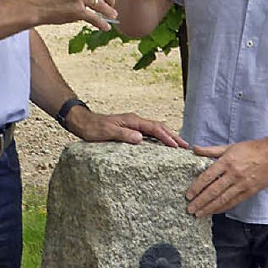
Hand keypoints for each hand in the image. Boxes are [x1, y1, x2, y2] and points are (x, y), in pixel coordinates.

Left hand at [65, 106, 187, 147]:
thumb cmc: (93, 128)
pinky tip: (161, 146)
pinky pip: (148, 133)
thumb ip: (123, 134)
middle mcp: (135, 121)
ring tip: (178, 146)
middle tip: (185, 147)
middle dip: (173, 136)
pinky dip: (158, 138)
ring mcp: (133, 125)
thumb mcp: (107, 132)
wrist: (82, 122)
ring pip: (155, 130)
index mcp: (132, 120)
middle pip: (159, 127)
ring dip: (167, 137)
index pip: (154, 128)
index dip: (166, 137)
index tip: (176, 146)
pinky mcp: (130, 130)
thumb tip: (140, 138)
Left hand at [186, 138, 267, 216]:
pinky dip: (223, 207)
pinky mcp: (250, 191)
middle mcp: (233, 174)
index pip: (207, 177)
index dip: (196, 187)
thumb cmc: (250, 149)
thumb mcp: (229, 147)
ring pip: (222, 199)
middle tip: (190, 209)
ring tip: (199, 214)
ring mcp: (242, 184)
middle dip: (200, 202)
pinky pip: (234, 202)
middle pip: (213, 191)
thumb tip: (194, 149)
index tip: (188, 195)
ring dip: (209, 208)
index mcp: (226, 161)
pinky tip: (214, 211)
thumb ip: (211, 150)